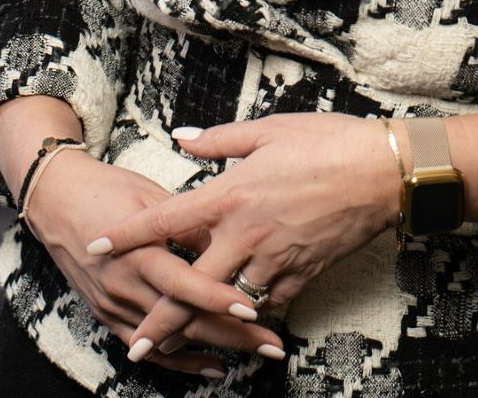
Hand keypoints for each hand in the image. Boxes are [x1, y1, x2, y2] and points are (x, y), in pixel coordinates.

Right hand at [22, 148, 286, 376]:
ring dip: (216, 349)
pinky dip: (183, 361)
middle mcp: (126, 285)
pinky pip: (150, 350)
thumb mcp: (151, 196)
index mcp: (138, 252)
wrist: (56, 201)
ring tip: (256, 354)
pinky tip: (214, 366)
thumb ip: (188, 224)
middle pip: (185, 320)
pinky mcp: (109, 316)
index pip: (183, 284)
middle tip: (273, 343)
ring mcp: (116, 306)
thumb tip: (227, 241)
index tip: (252, 308)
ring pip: (173, 340)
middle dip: (232, 336)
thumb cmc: (107, 189)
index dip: (217, 298)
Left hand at [88, 113, 399, 354]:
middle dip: (160, 319)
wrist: (381, 173)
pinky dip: (248, 316)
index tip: (96, 248)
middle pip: (191, 287)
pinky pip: (266, 304)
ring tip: (174, 348)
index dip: (127, 236)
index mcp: (231, 194)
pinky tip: (235, 326)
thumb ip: (218, 140)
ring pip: (227, 305)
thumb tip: (181, 138)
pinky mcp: (302, 276)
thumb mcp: (266, 129)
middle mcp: (246, 234)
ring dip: (199, 328)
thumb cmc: (324, 142)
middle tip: (133, 344)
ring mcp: (274, 260)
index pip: (167, 220)